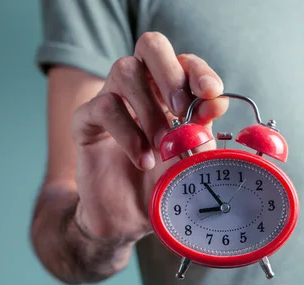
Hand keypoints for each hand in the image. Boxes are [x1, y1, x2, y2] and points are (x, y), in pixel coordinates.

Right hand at [72, 32, 228, 240]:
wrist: (128, 218)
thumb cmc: (162, 183)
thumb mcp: (191, 157)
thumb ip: (203, 129)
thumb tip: (217, 101)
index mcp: (170, 92)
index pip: (184, 61)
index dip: (198, 70)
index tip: (211, 93)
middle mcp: (141, 88)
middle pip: (150, 46)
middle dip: (170, 72)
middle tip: (180, 109)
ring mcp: (111, 99)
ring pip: (124, 70)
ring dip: (149, 108)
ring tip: (163, 146)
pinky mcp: (86, 121)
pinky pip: (103, 107)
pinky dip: (129, 134)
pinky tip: (143, 160)